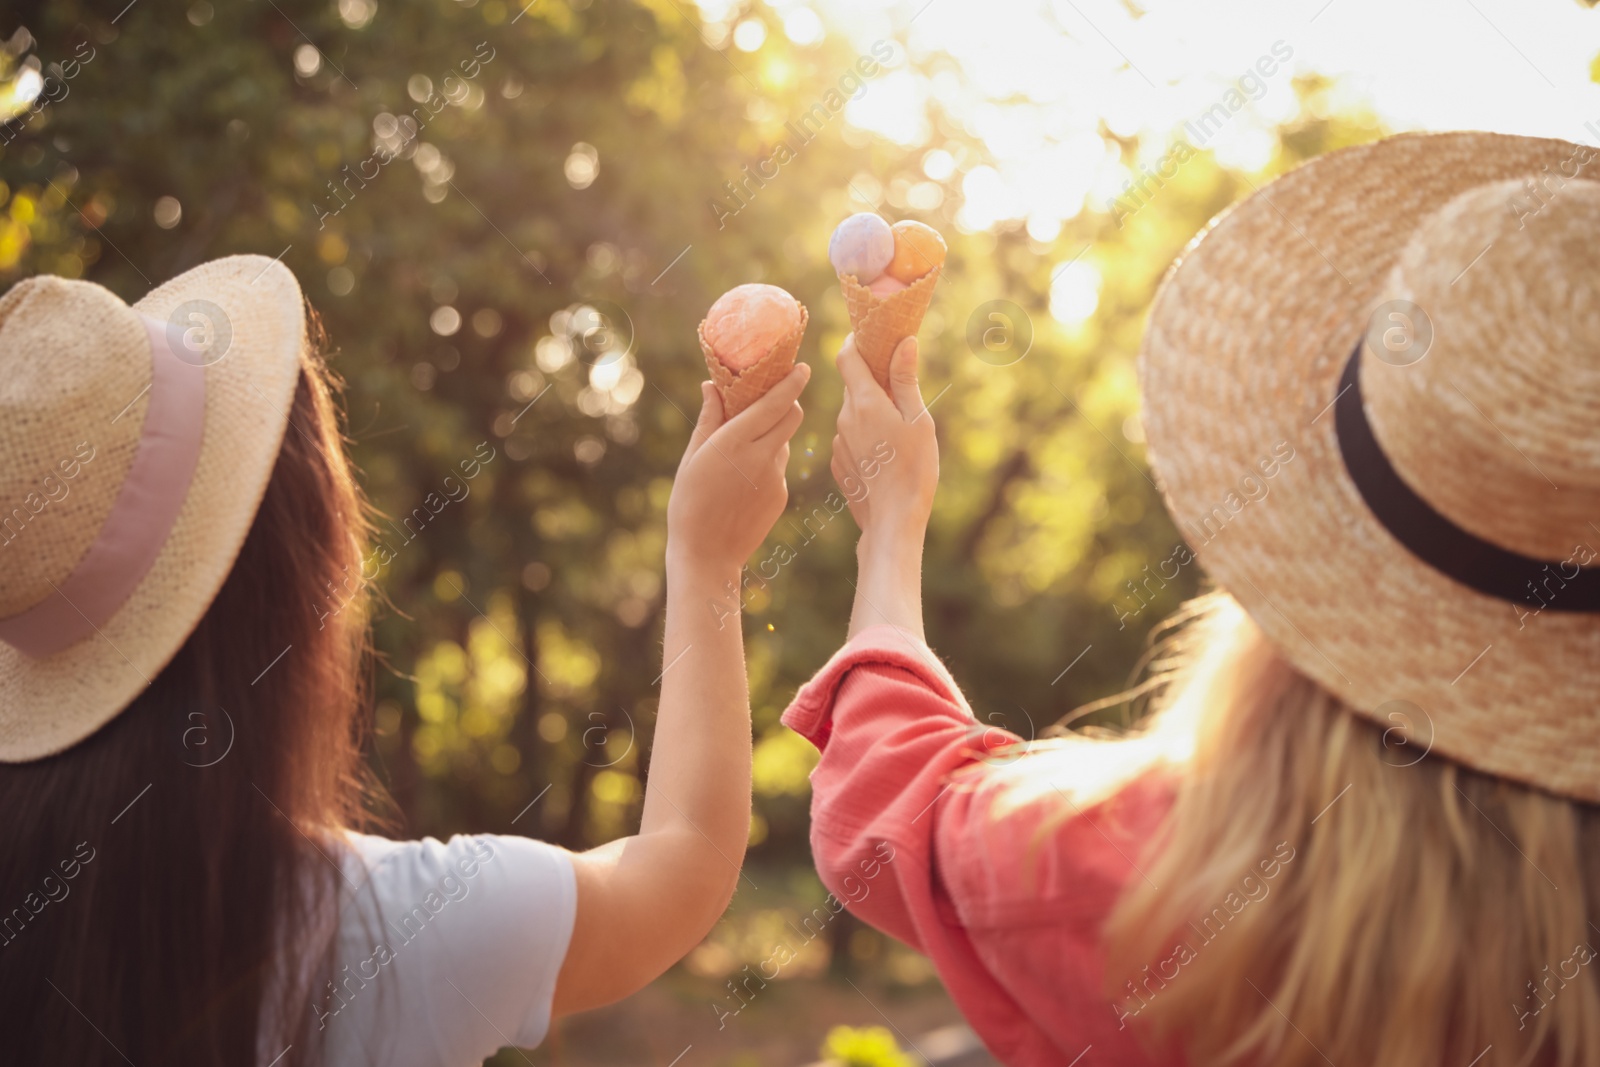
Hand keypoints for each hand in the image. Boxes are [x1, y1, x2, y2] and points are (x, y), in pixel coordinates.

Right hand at [666, 364, 809, 573]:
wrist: (707, 555)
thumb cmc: (689, 504)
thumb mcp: (692, 458)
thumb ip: (708, 420)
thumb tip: (712, 387)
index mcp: (735, 443)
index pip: (775, 403)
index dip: (792, 383)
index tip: (802, 368)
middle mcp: (760, 457)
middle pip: (793, 417)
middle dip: (788, 403)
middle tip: (772, 399)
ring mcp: (775, 478)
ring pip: (785, 442)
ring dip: (773, 435)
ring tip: (743, 449)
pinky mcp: (781, 495)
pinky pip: (779, 467)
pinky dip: (767, 462)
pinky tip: (743, 481)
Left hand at [831, 334, 938, 543]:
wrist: (892, 522)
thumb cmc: (913, 470)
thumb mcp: (918, 420)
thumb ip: (906, 380)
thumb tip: (903, 342)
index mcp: (865, 402)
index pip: (846, 356)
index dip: (855, 341)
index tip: (871, 336)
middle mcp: (845, 419)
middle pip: (853, 385)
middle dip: (873, 380)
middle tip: (900, 387)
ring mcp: (839, 443)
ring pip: (853, 414)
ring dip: (871, 412)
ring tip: (898, 429)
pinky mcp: (839, 464)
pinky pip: (850, 438)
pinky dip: (865, 436)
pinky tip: (886, 454)